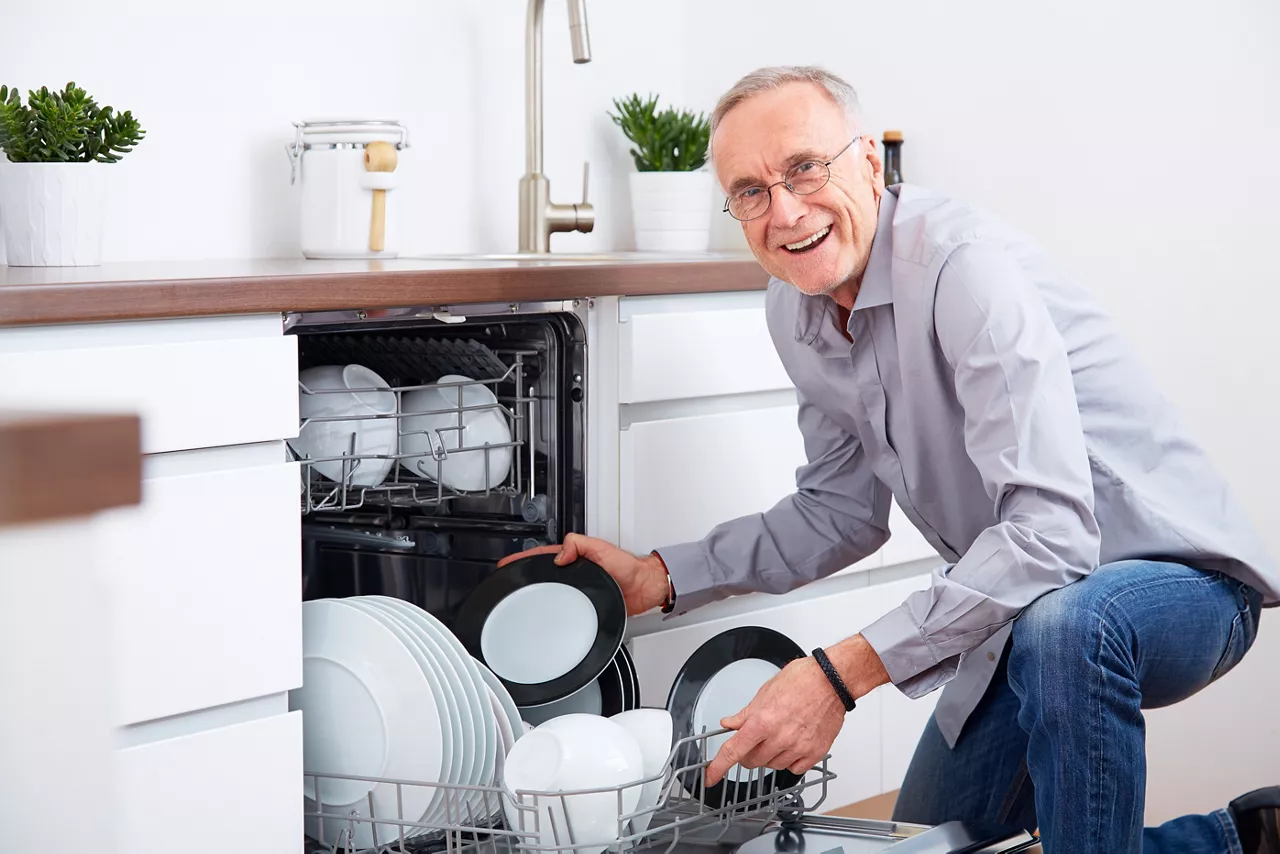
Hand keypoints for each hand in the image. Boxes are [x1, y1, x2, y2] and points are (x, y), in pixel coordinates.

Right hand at [497, 533, 670, 615]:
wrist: (644, 588)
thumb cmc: (629, 568)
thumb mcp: (601, 548)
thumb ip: (580, 545)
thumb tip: (560, 554)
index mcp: (575, 556)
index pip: (543, 556)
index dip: (524, 559)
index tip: (508, 563)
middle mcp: (575, 572)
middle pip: (544, 573)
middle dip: (525, 575)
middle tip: (507, 581)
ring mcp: (579, 588)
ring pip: (552, 590)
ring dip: (537, 593)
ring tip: (518, 596)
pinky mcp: (584, 604)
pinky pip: (564, 605)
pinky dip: (553, 607)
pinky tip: (545, 613)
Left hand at [704, 635, 889, 786]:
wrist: (832, 681)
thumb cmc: (802, 680)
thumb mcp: (765, 692)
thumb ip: (745, 714)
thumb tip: (730, 723)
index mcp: (762, 720)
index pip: (733, 751)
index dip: (718, 767)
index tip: (711, 777)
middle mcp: (779, 737)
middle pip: (751, 761)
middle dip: (748, 753)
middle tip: (755, 738)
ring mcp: (798, 747)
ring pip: (772, 766)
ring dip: (770, 756)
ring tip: (779, 735)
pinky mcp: (814, 753)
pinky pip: (794, 769)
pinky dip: (790, 761)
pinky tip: (793, 744)